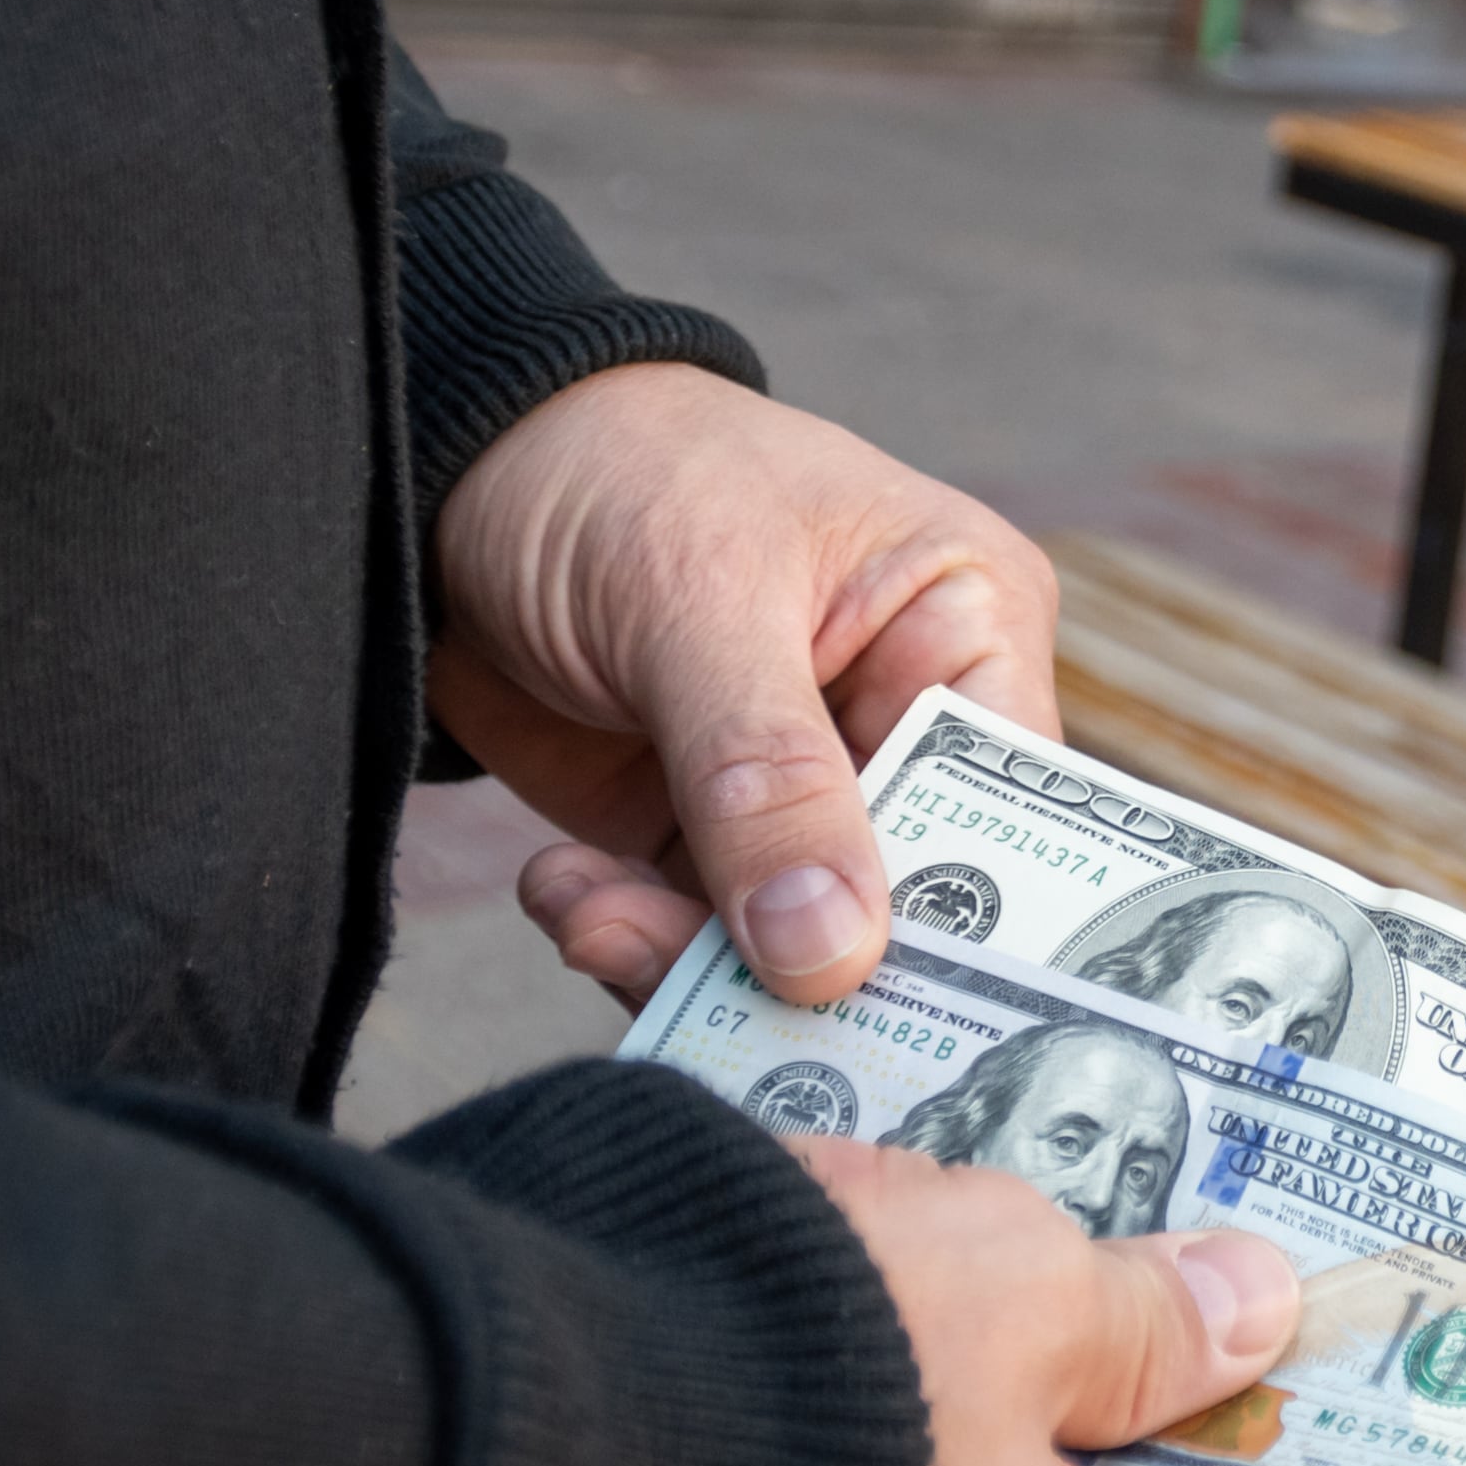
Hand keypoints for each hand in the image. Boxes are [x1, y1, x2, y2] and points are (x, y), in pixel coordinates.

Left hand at [439, 364, 1058, 1007]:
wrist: (455, 467)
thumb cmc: (618, 469)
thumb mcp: (697, 601)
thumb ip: (768, 777)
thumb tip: (833, 953)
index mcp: (965, 627)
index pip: (1010, 806)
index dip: (965, 914)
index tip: (889, 999)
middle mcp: (906, 721)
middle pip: (909, 902)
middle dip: (807, 960)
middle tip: (713, 994)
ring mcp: (804, 792)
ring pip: (794, 943)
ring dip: (689, 959)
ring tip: (595, 921)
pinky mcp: (703, 837)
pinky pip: (694, 938)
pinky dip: (627, 939)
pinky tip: (567, 891)